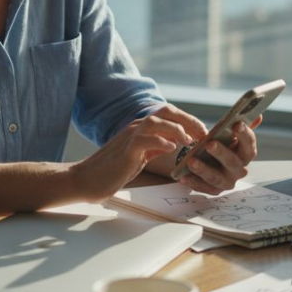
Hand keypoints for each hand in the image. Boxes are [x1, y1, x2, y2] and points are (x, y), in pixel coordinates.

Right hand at [70, 104, 205, 201]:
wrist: (87, 179)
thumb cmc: (113, 171)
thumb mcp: (139, 157)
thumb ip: (154, 147)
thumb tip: (172, 144)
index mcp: (141, 128)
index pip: (168, 114)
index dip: (189, 119)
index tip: (204, 131)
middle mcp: (136, 127)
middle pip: (165, 111)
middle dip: (188, 120)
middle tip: (204, 133)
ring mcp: (129, 137)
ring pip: (155, 121)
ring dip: (176, 128)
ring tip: (189, 141)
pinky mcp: (125, 151)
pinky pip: (143, 140)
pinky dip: (159, 141)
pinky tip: (171, 149)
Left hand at [177, 115, 260, 195]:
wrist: (211, 163)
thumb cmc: (222, 145)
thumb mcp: (230, 135)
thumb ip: (242, 126)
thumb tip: (258, 116)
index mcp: (245, 153)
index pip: (249, 145)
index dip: (245, 135)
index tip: (237, 124)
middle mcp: (239, 169)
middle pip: (232, 162)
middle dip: (221, 153)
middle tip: (209, 144)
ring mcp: (227, 181)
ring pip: (216, 177)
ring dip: (203, 169)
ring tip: (191, 161)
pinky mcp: (213, 190)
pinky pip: (202, 187)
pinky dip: (192, 182)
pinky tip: (182, 176)